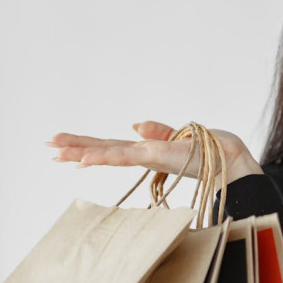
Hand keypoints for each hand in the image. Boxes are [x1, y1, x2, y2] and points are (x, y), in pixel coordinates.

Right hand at [48, 121, 262, 184]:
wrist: (235, 158)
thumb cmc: (213, 149)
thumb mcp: (182, 136)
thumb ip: (158, 131)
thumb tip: (134, 124)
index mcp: (150, 150)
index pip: (114, 147)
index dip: (89, 147)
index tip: (64, 148)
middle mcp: (146, 154)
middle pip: (105, 149)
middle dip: (76, 148)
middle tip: (47, 146)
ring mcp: (151, 156)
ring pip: (110, 153)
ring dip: (83, 152)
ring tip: (56, 152)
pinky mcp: (159, 156)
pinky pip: (126, 155)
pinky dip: (104, 156)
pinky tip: (85, 158)